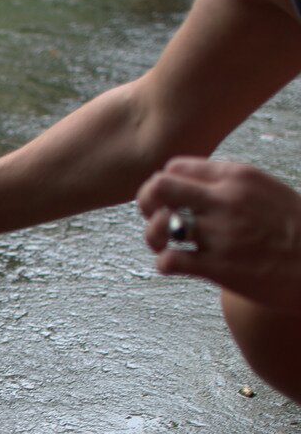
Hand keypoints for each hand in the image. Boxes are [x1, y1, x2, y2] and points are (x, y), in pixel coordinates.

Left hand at [137, 157, 300, 311]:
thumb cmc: (294, 229)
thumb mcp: (265, 190)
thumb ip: (228, 185)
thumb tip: (190, 184)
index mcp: (238, 177)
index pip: (175, 167)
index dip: (163, 184)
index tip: (170, 200)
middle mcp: (226, 201)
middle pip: (158, 187)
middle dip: (146, 203)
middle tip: (157, 219)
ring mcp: (221, 234)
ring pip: (158, 225)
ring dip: (153, 237)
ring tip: (163, 245)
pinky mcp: (218, 266)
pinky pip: (168, 260)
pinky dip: (164, 264)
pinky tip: (177, 265)